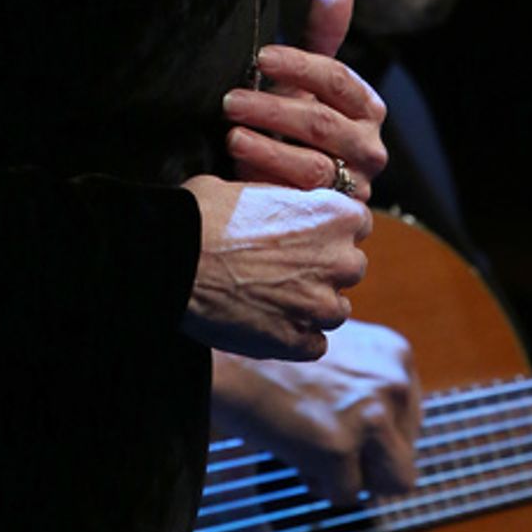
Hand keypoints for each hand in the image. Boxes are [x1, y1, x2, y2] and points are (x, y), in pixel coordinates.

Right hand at [181, 174, 370, 361]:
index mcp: (334, 215)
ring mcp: (320, 305)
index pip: (358, 223)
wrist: (173, 260)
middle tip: (287, 266)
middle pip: (351, 267)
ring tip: (273, 296)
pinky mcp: (298, 342)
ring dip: (312, 305)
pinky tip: (268, 323)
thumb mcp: (252, 187)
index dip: (331, 228)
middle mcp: (339, 260)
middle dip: (325, 267)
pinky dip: (297, 337)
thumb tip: (287, 206)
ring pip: (335, 310)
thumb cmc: (204, 214)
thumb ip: (286, 201)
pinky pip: (315, 344)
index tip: (309, 232)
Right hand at [212, 320, 421, 505]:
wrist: (226, 357)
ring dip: (356, 478)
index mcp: (395, 353)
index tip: (349, 434)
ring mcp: (371, 415)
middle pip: (407, 455)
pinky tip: (298, 456)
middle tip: (331, 450)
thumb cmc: (272, 355)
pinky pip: (346, 495)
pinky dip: (322, 485)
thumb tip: (389, 440)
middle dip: (372, 464)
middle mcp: (393, 381)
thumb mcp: (338, 352)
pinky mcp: (339, 447)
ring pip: (394, 482)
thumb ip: (369, 383)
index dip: (379, 438)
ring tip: (318, 456)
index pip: (412, 419)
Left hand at [223, 0, 387, 200]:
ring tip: (230, 132)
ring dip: (266, 146)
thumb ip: (324, 31)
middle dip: (273, 109)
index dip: (300, 66)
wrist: (283, 185)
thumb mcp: (305, 78)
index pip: (337, 80)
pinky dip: (268, 179)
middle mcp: (369, 149)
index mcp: (367, 108)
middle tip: (229, 99)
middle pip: (323, 125)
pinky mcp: (331, 218)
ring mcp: (353, 187)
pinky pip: (301, 200)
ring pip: (312, 165)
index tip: (261, 57)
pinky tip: (238, 166)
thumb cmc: (294, 120)